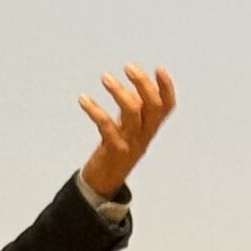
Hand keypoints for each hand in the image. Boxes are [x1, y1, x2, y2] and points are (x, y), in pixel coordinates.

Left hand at [79, 61, 175, 199]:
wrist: (103, 183)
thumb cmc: (115, 151)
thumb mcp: (128, 129)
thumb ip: (133, 109)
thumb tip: (131, 86)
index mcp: (150, 129)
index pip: (167, 107)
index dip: (166, 88)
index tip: (159, 68)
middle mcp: (144, 135)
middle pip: (153, 106)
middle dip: (143, 83)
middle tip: (128, 67)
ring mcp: (131, 143)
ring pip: (132, 113)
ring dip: (119, 92)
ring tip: (105, 77)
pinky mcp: (113, 150)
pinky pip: (107, 126)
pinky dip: (95, 110)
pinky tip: (83, 99)